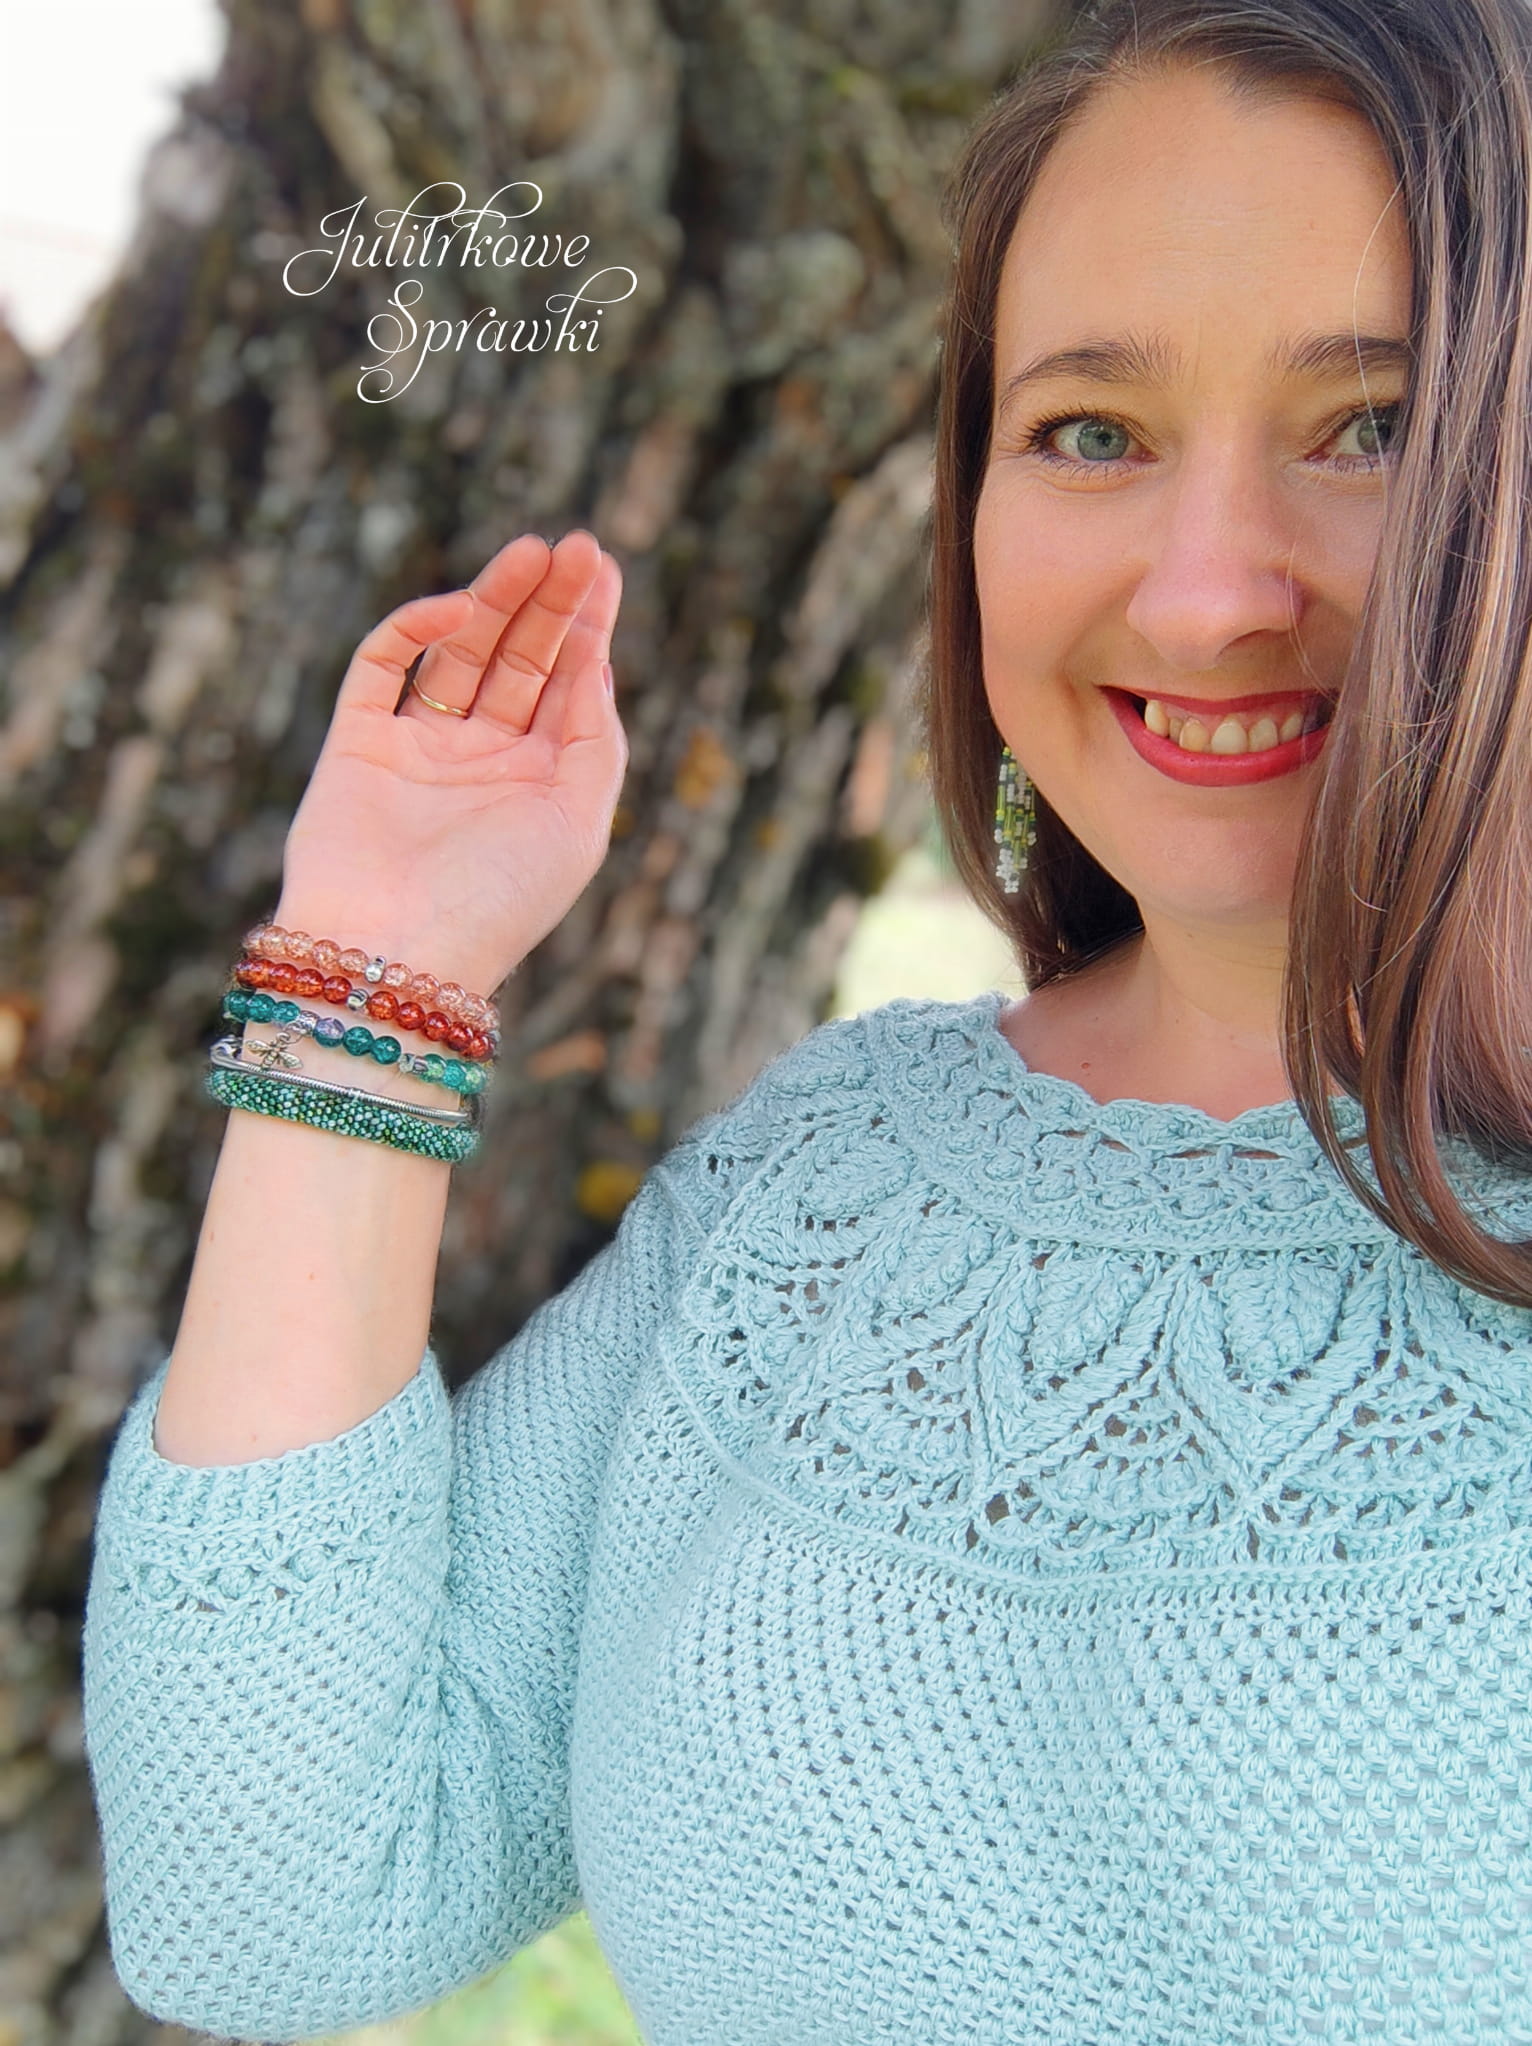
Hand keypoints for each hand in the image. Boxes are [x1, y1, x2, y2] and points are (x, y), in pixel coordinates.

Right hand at [275, 529, 625, 991]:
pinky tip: (458, 610)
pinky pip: (381, 667)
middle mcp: (479, 760)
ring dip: (493, 600)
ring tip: (531, 552)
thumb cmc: (498, 903)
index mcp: (537, 782)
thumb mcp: (577, 824)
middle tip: (575, 546)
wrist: (398, 957)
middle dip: (548, 602)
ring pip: (458, 652)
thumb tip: (596, 660)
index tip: (603, 568)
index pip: (566, 684)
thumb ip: (593, 739)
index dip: (585, 624)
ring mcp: (417, 748)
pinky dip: (413, 631)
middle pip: (517, 657)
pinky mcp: (357, 744)